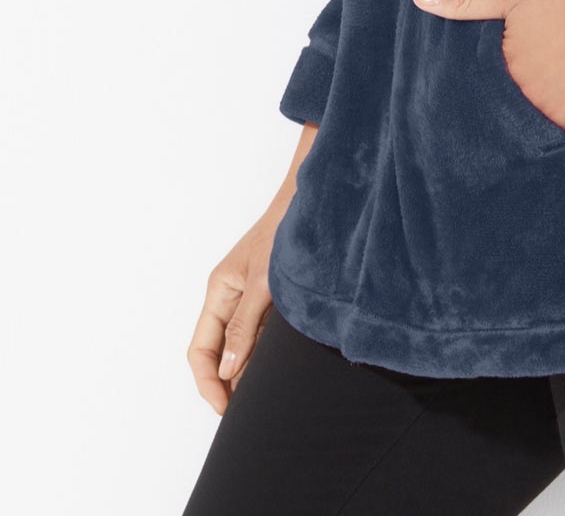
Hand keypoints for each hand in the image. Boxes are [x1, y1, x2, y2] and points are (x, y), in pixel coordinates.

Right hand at [186, 125, 314, 413]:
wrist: (312, 203)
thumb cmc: (284, 232)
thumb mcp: (263, 283)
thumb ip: (245, 326)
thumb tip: (228, 370)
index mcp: (219, 291)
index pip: (200, 351)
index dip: (208, 384)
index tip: (225, 409)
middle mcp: (231, 297)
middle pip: (218, 353)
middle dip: (228, 384)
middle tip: (247, 412)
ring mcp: (252, 297)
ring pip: (241, 346)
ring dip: (248, 371)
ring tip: (265, 396)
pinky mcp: (273, 296)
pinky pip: (262, 334)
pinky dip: (266, 354)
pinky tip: (280, 368)